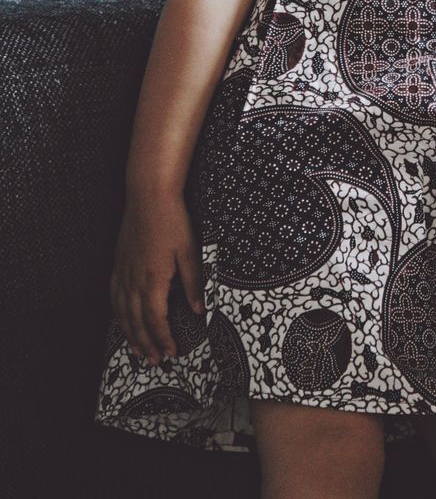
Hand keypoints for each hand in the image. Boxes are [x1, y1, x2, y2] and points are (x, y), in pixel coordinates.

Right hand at [109, 192, 204, 366]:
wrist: (149, 196)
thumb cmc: (172, 221)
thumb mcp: (190, 251)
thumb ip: (194, 282)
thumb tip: (199, 310)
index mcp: (153, 280)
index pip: (157, 320)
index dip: (163, 339)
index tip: (172, 353)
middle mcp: (134, 281)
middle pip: (137, 322)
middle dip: (146, 344)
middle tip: (155, 361)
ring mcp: (123, 272)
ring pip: (122, 312)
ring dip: (130, 334)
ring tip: (137, 350)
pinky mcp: (118, 263)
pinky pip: (114, 296)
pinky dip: (117, 313)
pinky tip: (122, 319)